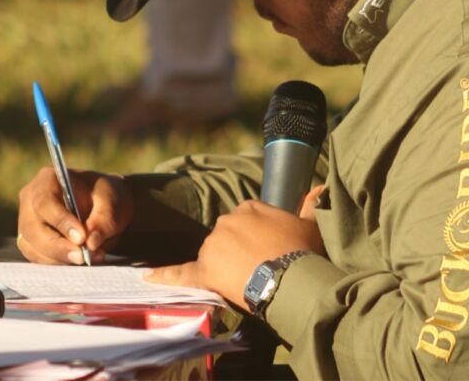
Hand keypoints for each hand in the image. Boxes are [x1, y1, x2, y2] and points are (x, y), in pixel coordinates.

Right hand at [17, 167, 132, 264]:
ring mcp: (27, 222)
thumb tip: (91, 243)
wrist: (104, 207)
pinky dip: (57, 263)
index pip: (45, 202)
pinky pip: (37, 257)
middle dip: (58, 247)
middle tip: (84, 257)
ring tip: (90, 257)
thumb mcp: (112, 202)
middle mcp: (30, 200)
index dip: (60, 221)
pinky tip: (79, 259)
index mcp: (47, 179)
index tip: (81, 237)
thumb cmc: (105, 197)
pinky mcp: (30, 241)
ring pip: (33, 247)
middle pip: (33, 228)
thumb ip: (104, 220)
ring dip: (60, 258)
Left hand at [146, 198, 324, 307]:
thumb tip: (320, 187)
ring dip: (224, 265)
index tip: (268, 247)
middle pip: (227, 235)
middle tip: (260, 266)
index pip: (246, 217)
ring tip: (249, 279)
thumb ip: (311, 204)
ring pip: (213, 253)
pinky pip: (181, 273)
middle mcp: (227, 221)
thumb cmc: (303, 251)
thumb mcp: (310, 224)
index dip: (256, 235)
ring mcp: (214, 245)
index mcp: (249, 206)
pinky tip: (147, 276)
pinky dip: (165, 275)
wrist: (292, 280)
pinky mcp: (205, 270)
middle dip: (239, 249)